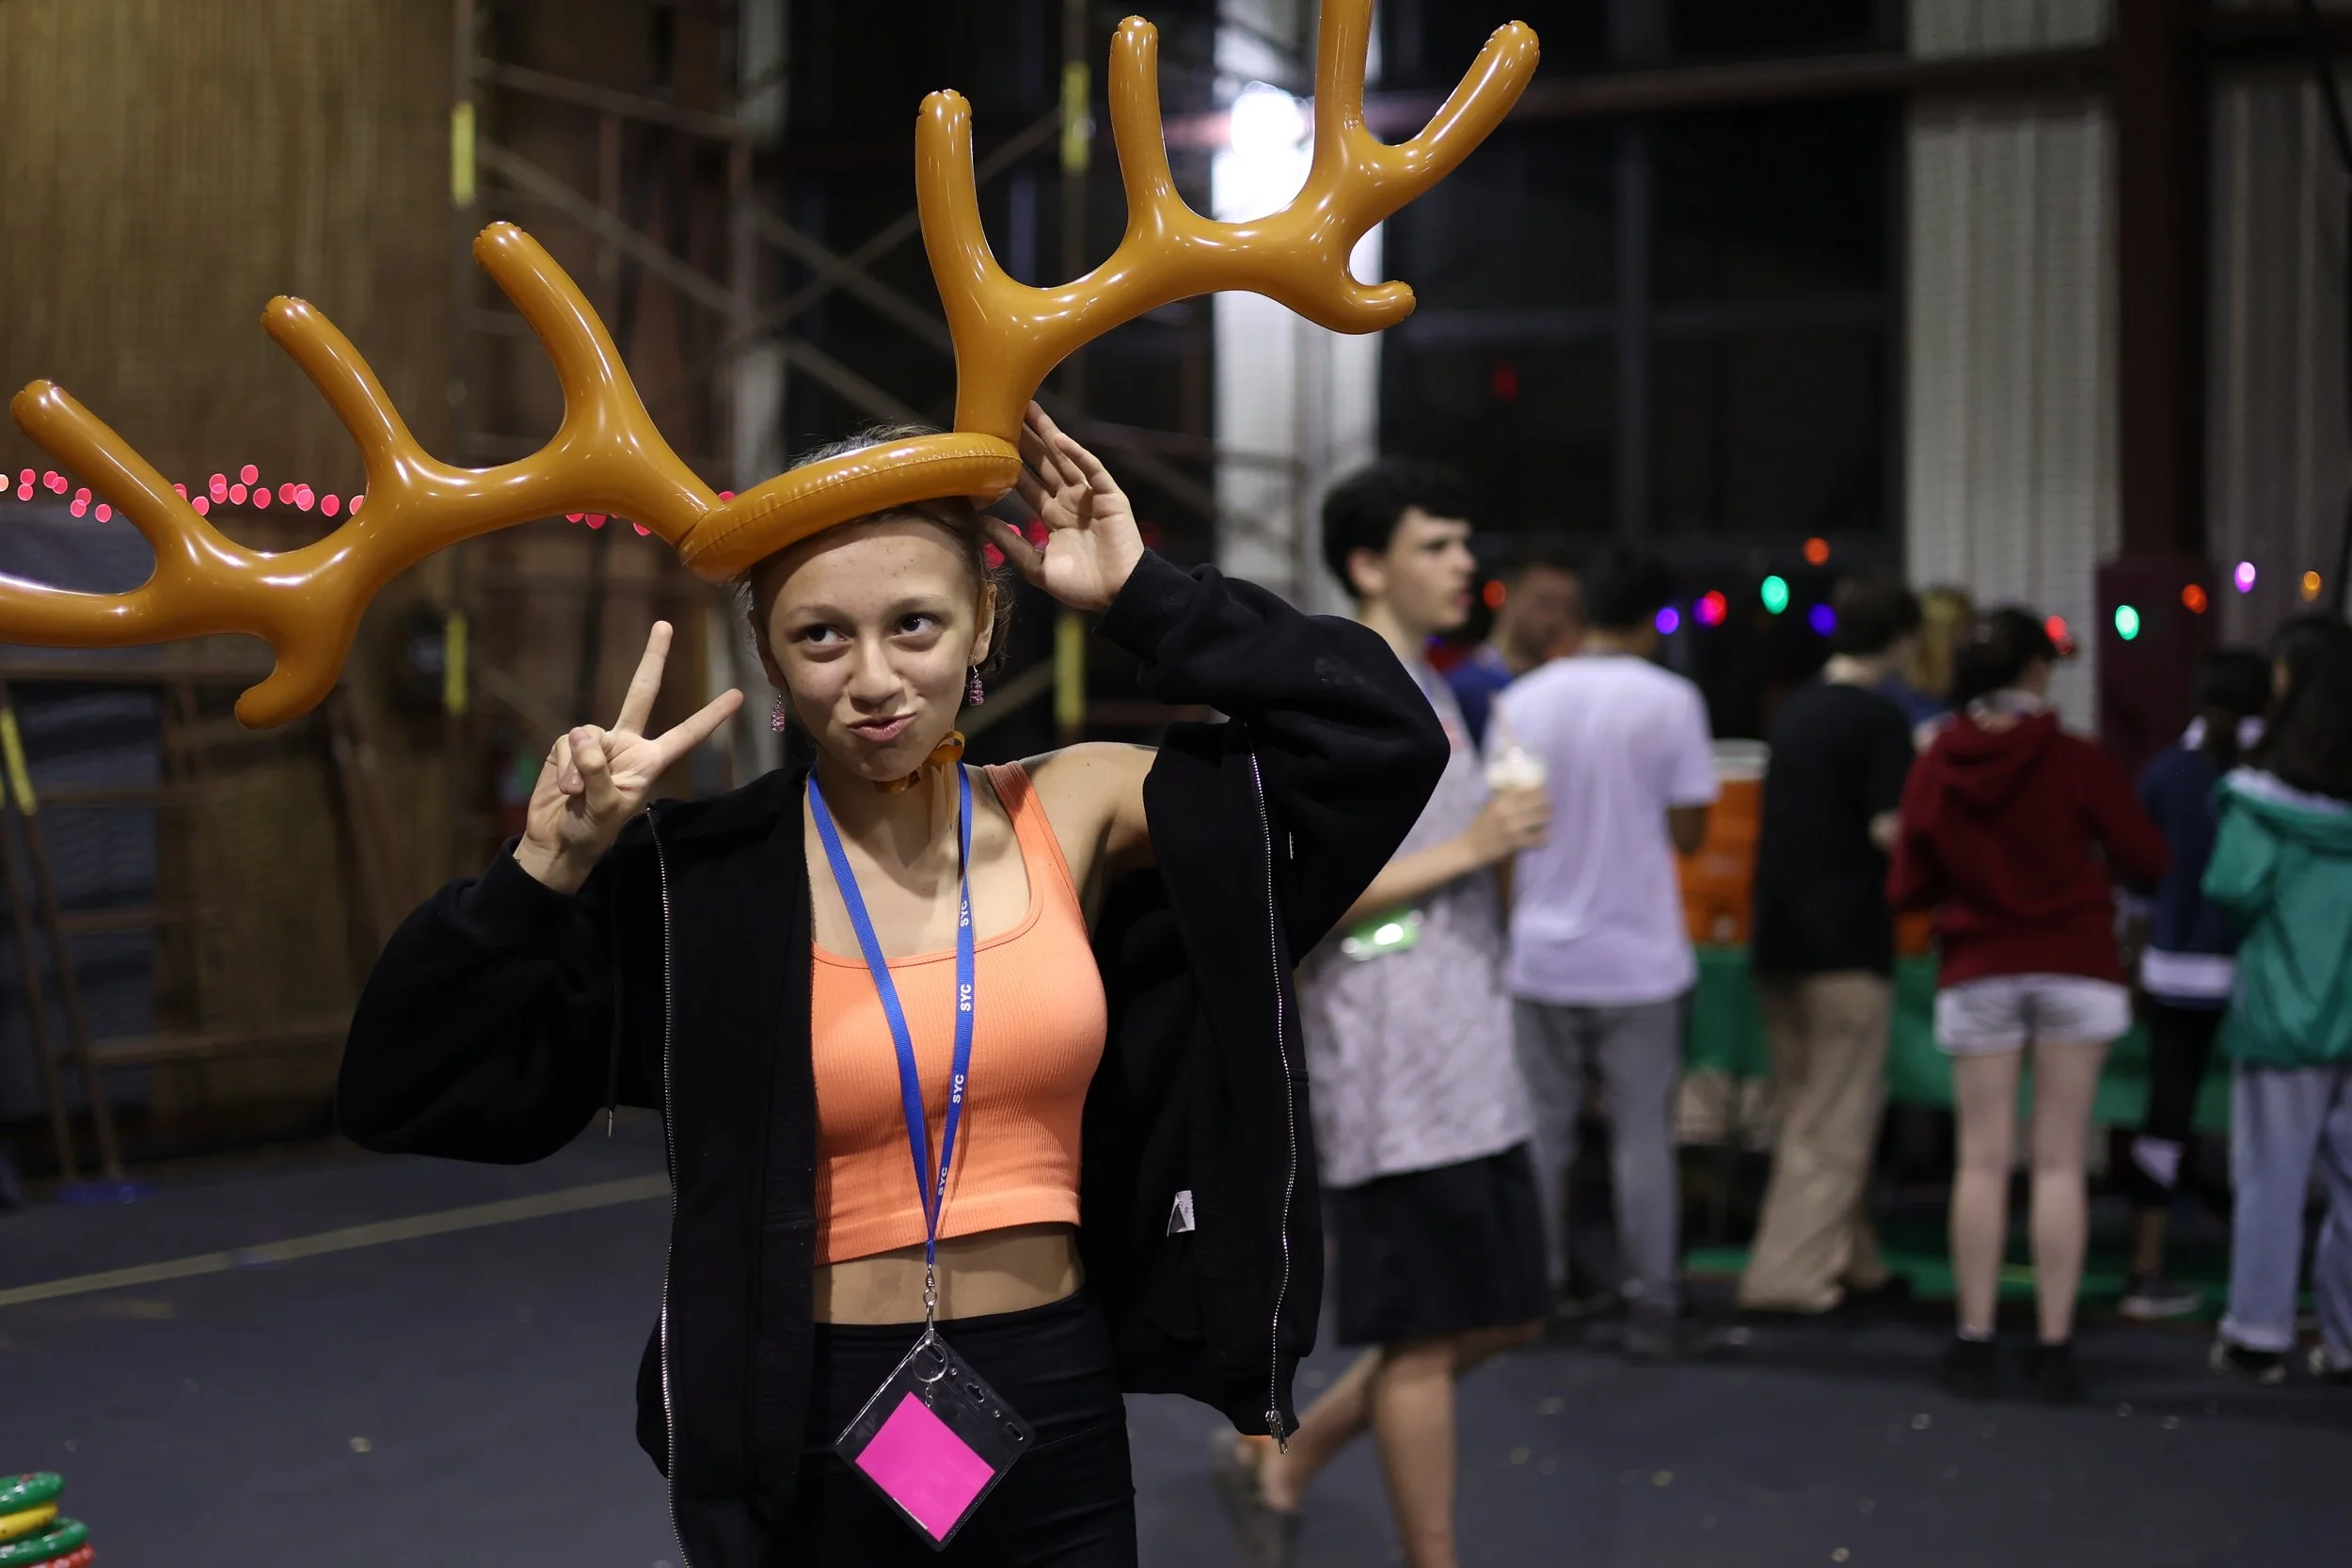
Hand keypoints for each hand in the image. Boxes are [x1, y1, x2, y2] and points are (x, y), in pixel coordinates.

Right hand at [513, 623, 742, 892]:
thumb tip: (583, 734)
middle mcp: (627, 744)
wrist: (557, 840)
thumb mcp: (604, 807)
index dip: (710, 716)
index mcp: (650, 761)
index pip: (686, 734)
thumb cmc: (591, 830)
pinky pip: (567, 743)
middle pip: (642, 693)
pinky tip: (565, 788)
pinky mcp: (569, 745)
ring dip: (580, 765)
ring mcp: (598, 742)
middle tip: (665, 625)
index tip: (738, 695)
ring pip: (589, 733)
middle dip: (652, 659)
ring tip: (577, 793)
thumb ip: (597, 771)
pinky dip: (564, 765)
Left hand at [988, 402, 1145, 613]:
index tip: (990, 446)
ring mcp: (1089, 496)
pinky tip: (1060, 439)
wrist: (1117, 595)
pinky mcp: (1109, 496)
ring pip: (1065, 458)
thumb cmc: (1082, 586)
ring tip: (1029, 409)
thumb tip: (982, 522)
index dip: (1010, 464)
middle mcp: (1069, 501)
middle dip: (1026, 439)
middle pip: (1043, 463)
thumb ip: (1012, 544)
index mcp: (1053, 517)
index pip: (1027, 483)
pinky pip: (1092, 470)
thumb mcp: (1038, 567)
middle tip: (1005, 412)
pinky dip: (1078, 454)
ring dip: (1048, 435)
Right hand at [1461, 785, 1549, 866]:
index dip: (1540, 788)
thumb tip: (1522, 788)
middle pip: (1538, 801)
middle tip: (1550, 806)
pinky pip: (1537, 839)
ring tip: (1547, 820)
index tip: (1544, 790)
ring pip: (1541, 818)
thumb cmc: (1479, 827)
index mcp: (1501, 799)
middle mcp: (1507, 810)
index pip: (1527, 788)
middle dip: (1547, 803)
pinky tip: (1544, 837)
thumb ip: (1504, 798)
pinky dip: (1543, 838)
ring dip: (1547, 819)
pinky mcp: (1515, 843)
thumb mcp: (1489, 807)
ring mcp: (1512, 827)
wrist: (1468, 848)